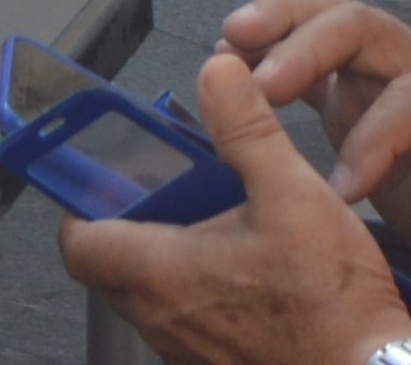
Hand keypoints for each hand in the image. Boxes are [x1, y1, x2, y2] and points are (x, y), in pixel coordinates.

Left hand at [54, 45, 410, 364]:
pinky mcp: (213, 364)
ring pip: (147, 295)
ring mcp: (185, 349)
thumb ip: (246, 129)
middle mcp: (160, 319)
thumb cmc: (332, 304)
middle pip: (109, 265)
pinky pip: (184, 322)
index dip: (84, 202)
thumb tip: (218, 74)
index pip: (78, 239)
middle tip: (173, 190)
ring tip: (219, 224)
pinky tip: (248, 270)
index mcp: (161, 273)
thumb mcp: (292, 193)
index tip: (110, 174)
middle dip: (133, 222)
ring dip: (169, 258)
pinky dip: (199, 292)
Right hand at [232, 0, 410, 257]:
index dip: (375, 140)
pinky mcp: (357, 82)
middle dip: (309, 49)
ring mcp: (388, 64)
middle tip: (260, 87)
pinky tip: (229, 51)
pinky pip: (311, 49)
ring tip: (230, 38)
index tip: (342, 191)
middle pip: (363, 26)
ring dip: (279, 22)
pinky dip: (270, 43)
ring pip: (330, 17)